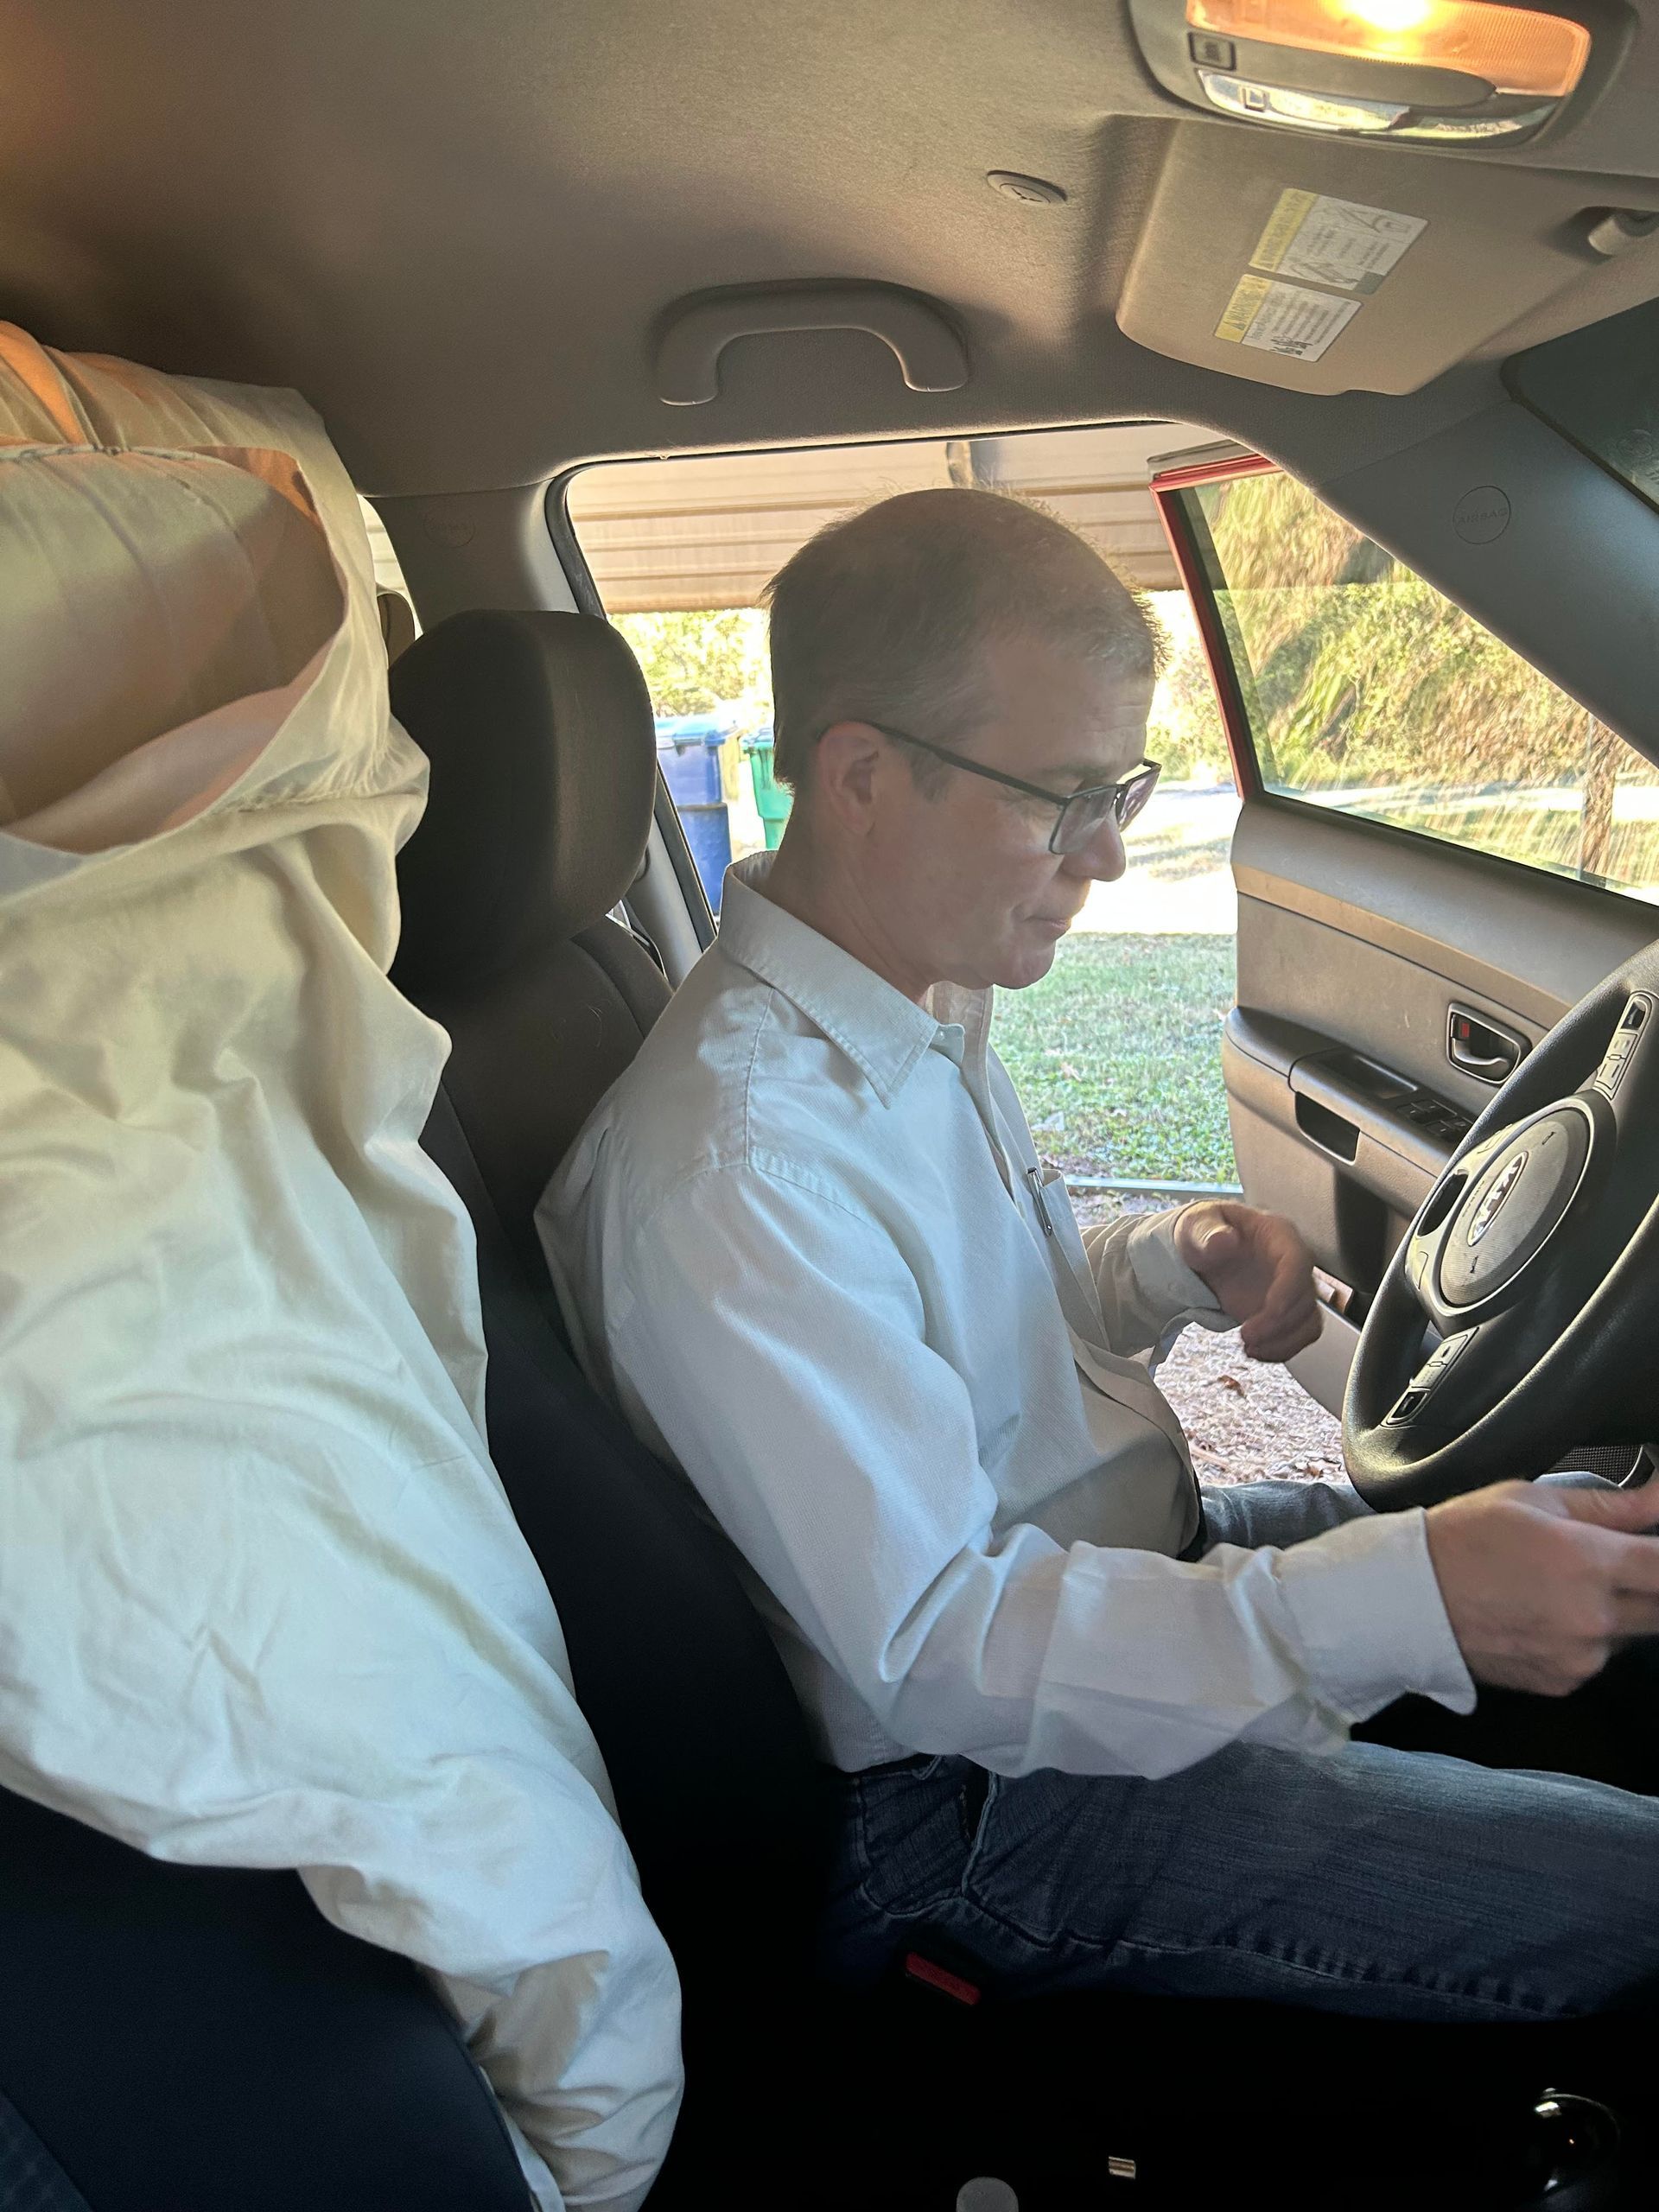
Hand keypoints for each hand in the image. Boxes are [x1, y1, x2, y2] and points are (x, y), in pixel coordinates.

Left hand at [1172, 1200, 1318, 1361]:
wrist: (1203, 1251)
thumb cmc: (1205, 1232)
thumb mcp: (1197, 1224)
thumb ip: (1207, 1231)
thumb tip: (1223, 1240)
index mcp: (1278, 1235)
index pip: (1298, 1262)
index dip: (1289, 1290)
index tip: (1271, 1311)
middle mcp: (1293, 1263)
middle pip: (1306, 1298)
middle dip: (1279, 1325)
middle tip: (1246, 1336)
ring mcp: (1291, 1290)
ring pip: (1309, 1322)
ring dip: (1284, 1342)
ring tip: (1250, 1349)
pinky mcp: (1285, 1312)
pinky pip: (1298, 1336)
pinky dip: (1281, 1349)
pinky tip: (1256, 1352)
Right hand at [1426, 1477, 1658, 1696]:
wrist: (1409, 1599)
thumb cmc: (1464, 1538)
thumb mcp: (1534, 1500)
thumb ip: (1613, 1505)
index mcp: (1590, 1563)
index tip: (1653, 1549)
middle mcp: (1593, 1618)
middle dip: (1645, 1585)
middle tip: (1610, 1565)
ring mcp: (1580, 1657)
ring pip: (1629, 1634)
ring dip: (1615, 1613)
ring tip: (1561, 1587)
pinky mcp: (1563, 1682)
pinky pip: (1595, 1659)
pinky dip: (1584, 1639)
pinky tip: (1542, 1615)